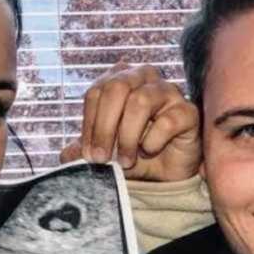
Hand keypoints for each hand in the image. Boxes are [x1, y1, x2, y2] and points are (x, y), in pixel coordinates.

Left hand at [61, 62, 200, 181]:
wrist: (163, 175)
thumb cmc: (131, 154)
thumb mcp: (102, 152)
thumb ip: (82, 150)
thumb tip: (66, 155)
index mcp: (119, 80)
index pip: (96, 92)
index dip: (89, 125)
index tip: (87, 155)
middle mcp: (144, 78)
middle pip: (116, 88)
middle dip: (104, 128)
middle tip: (101, 158)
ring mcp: (168, 92)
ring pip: (141, 101)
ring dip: (127, 136)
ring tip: (125, 160)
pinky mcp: (188, 111)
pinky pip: (168, 120)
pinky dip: (153, 141)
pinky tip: (150, 151)